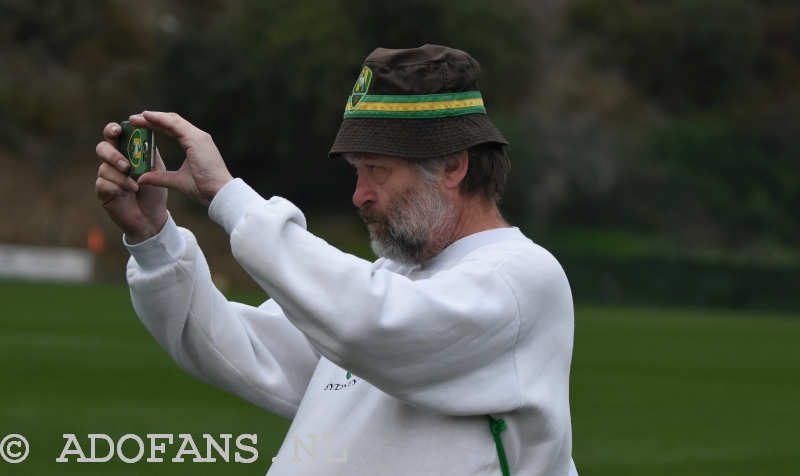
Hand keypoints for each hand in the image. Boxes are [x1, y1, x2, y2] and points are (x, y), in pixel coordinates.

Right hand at [95, 122, 168, 243]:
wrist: (152, 217)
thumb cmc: (154, 192)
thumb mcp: (155, 169)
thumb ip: (148, 152)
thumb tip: (146, 132)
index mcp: (126, 153)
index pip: (114, 135)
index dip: (113, 130)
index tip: (119, 130)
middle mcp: (113, 162)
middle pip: (102, 148)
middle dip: (113, 154)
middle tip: (126, 165)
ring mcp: (106, 177)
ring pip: (103, 167)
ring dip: (120, 177)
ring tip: (134, 186)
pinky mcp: (102, 192)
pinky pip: (102, 183)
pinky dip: (116, 187)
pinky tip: (126, 193)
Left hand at [130, 111, 233, 205]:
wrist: (218, 192)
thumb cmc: (203, 188)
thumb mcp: (176, 181)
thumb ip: (159, 177)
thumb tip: (141, 178)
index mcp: (195, 144)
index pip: (173, 129)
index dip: (157, 126)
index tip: (141, 126)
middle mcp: (197, 137)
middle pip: (171, 122)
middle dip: (152, 119)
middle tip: (134, 120)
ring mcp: (198, 136)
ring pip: (172, 120)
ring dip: (153, 117)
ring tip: (137, 118)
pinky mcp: (196, 139)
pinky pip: (175, 124)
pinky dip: (160, 119)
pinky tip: (147, 117)